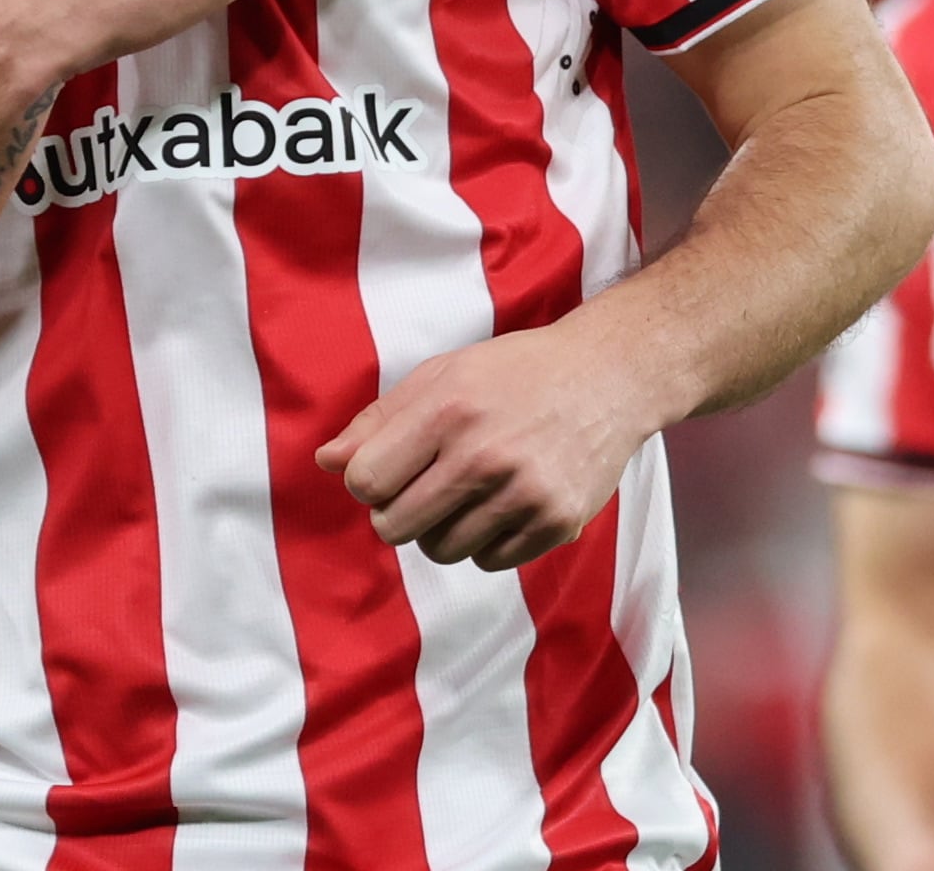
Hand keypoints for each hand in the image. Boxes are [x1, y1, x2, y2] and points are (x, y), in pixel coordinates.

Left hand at [316, 311, 678, 570]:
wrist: (608, 376)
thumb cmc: (516, 372)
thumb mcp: (444, 374)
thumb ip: (380, 419)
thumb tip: (326, 462)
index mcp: (448, 409)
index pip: (365, 482)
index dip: (368, 481)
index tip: (389, 469)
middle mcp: (484, 454)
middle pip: (394, 527)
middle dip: (397, 512)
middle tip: (426, 486)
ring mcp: (524, 492)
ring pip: (441, 551)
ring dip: (442, 529)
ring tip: (468, 492)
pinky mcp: (556, 522)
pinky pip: (489, 561)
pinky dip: (486, 542)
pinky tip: (503, 503)